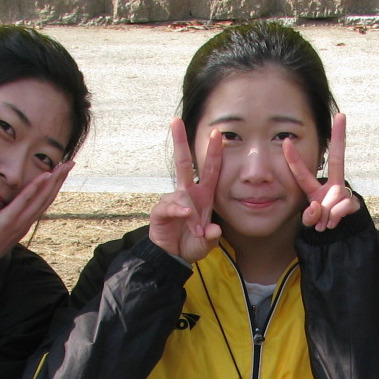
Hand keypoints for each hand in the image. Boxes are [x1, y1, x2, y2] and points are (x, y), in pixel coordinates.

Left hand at [0, 159, 75, 296]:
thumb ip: (3, 218)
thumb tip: (3, 208)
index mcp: (21, 223)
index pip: (41, 201)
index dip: (53, 185)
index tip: (61, 169)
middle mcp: (24, 223)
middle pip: (47, 197)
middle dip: (60, 179)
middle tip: (71, 162)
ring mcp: (17, 223)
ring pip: (41, 198)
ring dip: (54, 180)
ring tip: (63, 165)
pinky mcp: (7, 222)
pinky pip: (23, 202)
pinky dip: (35, 189)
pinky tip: (44, 176)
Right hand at [149, 118, 221, 262]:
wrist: (173, 257)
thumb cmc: (192, 244)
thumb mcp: (206, 243)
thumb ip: (211, 237)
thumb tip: (213, 230)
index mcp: (203, 196)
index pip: (209, 170)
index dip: (214, 152)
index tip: (218, 133)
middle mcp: (187, 194)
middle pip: (183, 163)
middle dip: (180, 142)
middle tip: (176, 121)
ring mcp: (173, 201)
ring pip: (182, 196)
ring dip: (191, 213)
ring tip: (196, 231)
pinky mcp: (160, 211)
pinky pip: (170, 206)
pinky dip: (179, 211)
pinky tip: (185, 216)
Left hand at [284, 111, 357, 231]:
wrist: (340, 235)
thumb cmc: (321, 222)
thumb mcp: (311, 220)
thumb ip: (311, 216)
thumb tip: (321, 209)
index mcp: (315, 187)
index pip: (302, 172)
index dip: (293, 158)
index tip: (286, 140)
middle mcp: (332, 184)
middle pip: (337, 158)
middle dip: (339, 136)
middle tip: (342, 114)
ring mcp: (343, 192)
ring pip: (330, 200)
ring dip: (325, 216)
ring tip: (324, 223)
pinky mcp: (352, 202)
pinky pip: (339, 209)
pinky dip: (333, 219)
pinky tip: (333, 223)